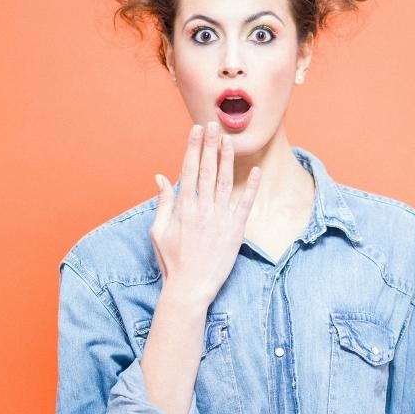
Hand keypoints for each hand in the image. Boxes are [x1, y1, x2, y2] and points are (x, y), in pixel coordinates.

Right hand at [149, 122, 261, 306]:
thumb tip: (160, 178)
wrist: (190, 288)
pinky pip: (244, 204)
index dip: (193, 147)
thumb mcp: (158, 231)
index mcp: (183, 208)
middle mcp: (202, 209)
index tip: (196, 130)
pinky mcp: (235, 231)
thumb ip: (163, 203)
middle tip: (213, 125)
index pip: (188, 170)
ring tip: (229, 140)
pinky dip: (250, 187)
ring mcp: (220, 219)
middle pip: (206, 170)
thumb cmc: (172, 262)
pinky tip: (255, 171)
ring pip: (224, 182)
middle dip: (210, 145)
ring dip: (227, 159)